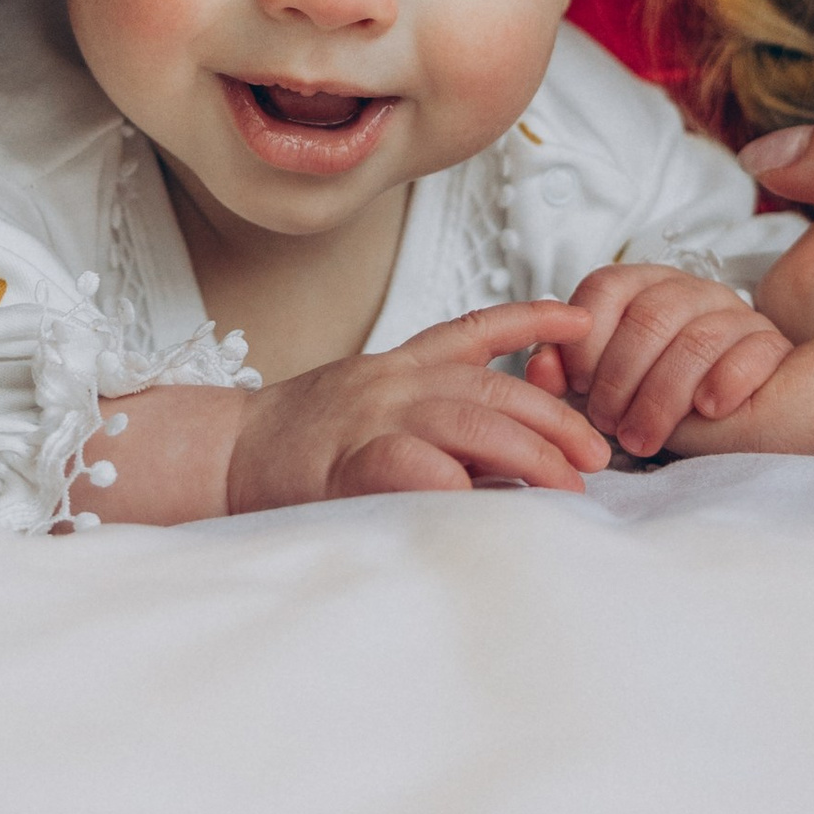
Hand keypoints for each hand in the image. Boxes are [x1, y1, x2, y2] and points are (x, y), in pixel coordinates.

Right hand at [94, 304, 609, 522]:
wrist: (218, 456)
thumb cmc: (297, 443)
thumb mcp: (367, 403)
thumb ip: (428, 410)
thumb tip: (502, 445)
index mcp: (398, 365)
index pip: (474, 329)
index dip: (531, 320)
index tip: (580, 317)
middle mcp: (390, 383)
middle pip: (490, 388)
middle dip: (552, 420)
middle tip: (595, 456)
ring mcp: (367, 420)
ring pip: (465, 420)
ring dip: (525, 452)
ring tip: (566, 486)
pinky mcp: (344, 464)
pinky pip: (408, 464)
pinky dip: (451, 479)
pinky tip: (486, 497)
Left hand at [526, 264, 790, 459]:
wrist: (738, 417)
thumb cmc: (660, 400)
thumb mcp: (607, 386)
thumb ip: (568, 373)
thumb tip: (540, 368)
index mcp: (644, 288)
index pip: (607, 286)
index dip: (585, 339)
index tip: (577, 385)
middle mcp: (689, 291)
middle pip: (650, 316)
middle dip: (620, 377)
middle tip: (607, 423)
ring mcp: (735, 314)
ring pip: (696, 339)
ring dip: (662, 396)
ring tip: (642, 438)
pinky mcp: (771, 344)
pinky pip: (752, 352)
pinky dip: (726, 383)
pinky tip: (707, 410)